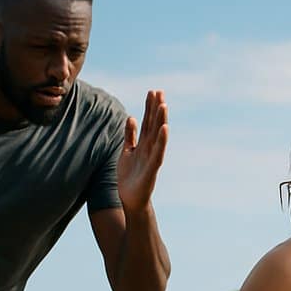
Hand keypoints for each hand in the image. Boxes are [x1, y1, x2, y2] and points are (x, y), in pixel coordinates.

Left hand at [118, 90, 167, 215]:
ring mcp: (152, 157)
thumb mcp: (126, 152)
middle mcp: (150, 148)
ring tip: (163, 105)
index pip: (147, 122)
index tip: (152, 92)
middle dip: (156, 109)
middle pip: (153, 125)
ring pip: (157, 136)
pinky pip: (158, 152)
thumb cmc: (130, 177)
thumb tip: (130, 118)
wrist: (131, 199)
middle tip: (159, 91)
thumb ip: (129, 136)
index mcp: (143, 144)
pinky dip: (161, 140)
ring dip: (161, 120)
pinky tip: (164, 128)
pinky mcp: (152, 168)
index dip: (149, 107)